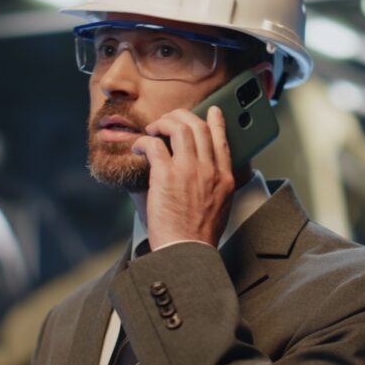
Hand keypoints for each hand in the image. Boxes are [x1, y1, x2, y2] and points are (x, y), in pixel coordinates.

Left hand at [132, 106, 234, 249]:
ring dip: (162, 123)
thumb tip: (206, 175)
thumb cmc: (198, 236)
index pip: (222, 139)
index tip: (211, 111)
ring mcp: (188, 170)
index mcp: (225, 178)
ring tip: (153, 130)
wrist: (187, 252)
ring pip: (178, 128)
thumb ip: (217, 185)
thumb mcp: (221, 206)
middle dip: (181, 117)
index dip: (216, 121)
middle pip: (198, 127)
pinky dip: (144, 142)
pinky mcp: (166, 175)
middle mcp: (209, 169)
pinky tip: (139, 147)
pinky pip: (154, 145)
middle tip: (169, 120)